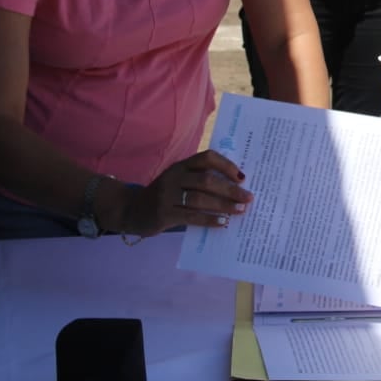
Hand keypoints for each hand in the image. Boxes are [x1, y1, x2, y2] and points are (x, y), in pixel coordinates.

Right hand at [121, 150, 252, 235]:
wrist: (132, 210)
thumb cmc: (165, 195)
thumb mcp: (178, 181)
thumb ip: (199, 180)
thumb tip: (235, 188)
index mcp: (181, 165)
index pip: (206, 158)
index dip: (226, 165)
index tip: (242, 177)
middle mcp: (174, 177)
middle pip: (207, 180)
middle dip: (230, 189)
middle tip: (248, 197)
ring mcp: (167, 195)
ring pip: (200, 198)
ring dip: (223, 205)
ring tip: (239, 211)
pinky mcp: (164, 213)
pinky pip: (191, 216)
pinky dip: (210, 219)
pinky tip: (223, 223)